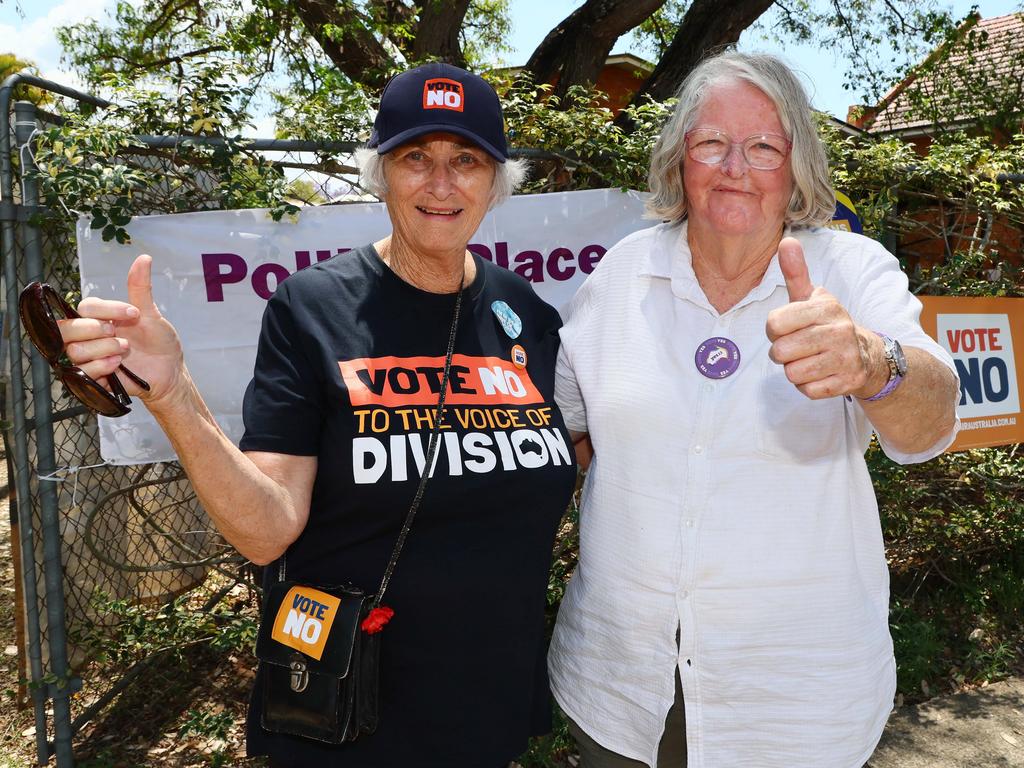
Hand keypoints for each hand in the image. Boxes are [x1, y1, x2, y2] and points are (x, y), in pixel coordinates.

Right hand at [61, 254, 186, 407]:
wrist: (169, 372)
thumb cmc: (159, 342)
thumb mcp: (150, 315)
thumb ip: (141, 288)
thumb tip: (144, 258)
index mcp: (99, 318)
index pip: (85, 307)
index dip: (108, 310)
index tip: (135, 314)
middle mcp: (88, 336)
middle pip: (67, 327)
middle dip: (97, 329)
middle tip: (120, 334)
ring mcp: (88, 358)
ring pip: (74, 350)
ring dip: (104, 348)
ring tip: (124, 351)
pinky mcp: (90, 379)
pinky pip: (81, 372)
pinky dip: (101, 366)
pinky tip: (117, 365)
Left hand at [765, 238, 886, 399]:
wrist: (869, 356)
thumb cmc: (828, 324)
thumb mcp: (812, 297)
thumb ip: (796, 272)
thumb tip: (787, 241)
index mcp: (825, 307)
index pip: (774, 323)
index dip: (775, 330)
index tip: (788, 328)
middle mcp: (838, 330)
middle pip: (780, 352)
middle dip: (783, 352)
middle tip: (799, 346)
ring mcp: (845, 358)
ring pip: (792, 373)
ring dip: (795, 370)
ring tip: (811, 359)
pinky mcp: (847, 382)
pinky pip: (807, 390)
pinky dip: (808, 386)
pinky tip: (821, 373)